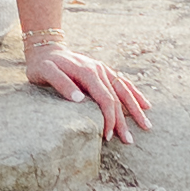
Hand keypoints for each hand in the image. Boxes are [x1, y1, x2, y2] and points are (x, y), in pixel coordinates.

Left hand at [26, 47, 149, 145]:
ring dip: (136, 109)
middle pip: (117, 98)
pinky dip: (135, 94)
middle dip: (124, 121)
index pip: (105, 99)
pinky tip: (145, 105)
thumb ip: (61, 84)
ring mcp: (103, 70)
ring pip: (124, 91)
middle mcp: (99, 70)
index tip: (108, 136)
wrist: (46, 49)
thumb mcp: (46, 72)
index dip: (109, 118)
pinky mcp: (103, 71)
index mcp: (88, 72)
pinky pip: (123, 83)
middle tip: (128, 141)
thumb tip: (79, 99)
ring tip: (146, 125)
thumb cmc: (43, 65)